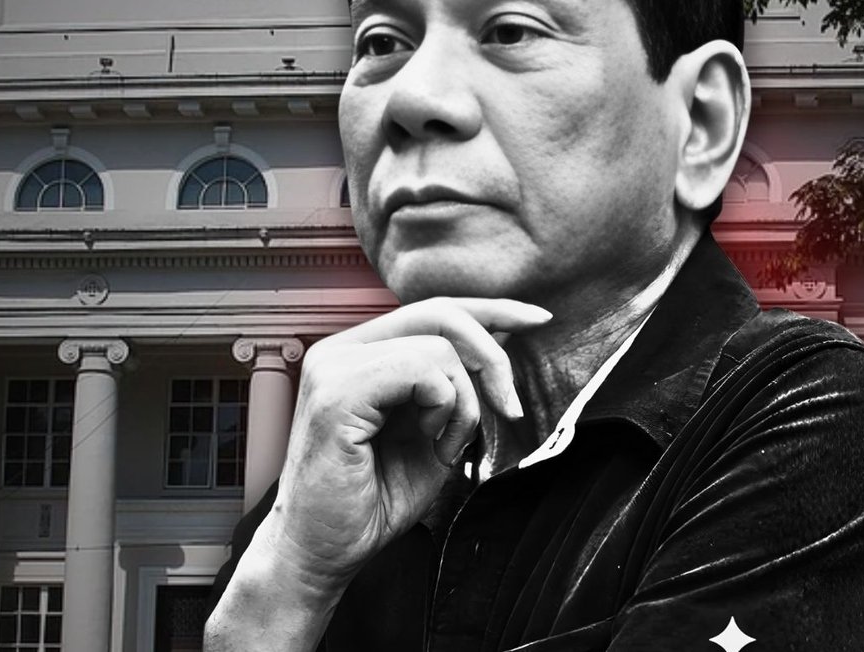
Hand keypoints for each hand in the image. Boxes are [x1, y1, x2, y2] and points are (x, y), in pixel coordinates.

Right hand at [207, 297, 550, 649]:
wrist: (325, 553)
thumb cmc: (372, 500)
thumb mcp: (433, 431)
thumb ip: (457, 386)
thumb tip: (500, 341)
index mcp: (361, 352)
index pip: (434, 309)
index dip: (491, 310)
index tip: (537, 321)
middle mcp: (341, 350)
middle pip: (441, 314)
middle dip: (492, 358)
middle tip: (510, 408)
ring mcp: (334, 366)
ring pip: (438, 346)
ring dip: (463, 403)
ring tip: (443, 445)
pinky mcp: (336, 392)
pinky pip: (420, 370)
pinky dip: (443, 408)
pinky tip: (427, 441)